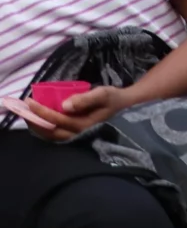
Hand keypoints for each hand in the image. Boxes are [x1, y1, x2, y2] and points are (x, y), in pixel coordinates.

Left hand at [0, 83, 133, 140]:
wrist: (122, 103)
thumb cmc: (112, 97)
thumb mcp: (103, 94)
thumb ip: (85, 99)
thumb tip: (64, 105)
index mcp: (83, 124)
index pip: (57, 119)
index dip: (42, 111)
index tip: (30, 101)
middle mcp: (76, 133)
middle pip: (49, 130)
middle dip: (34, 121)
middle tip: (23, 109)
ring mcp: (74, 134)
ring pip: (50, 134)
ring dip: (36, 125)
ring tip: (27, 114)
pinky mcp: (73, 131)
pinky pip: (54, 132)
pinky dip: (43, 127)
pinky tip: (37, 119)